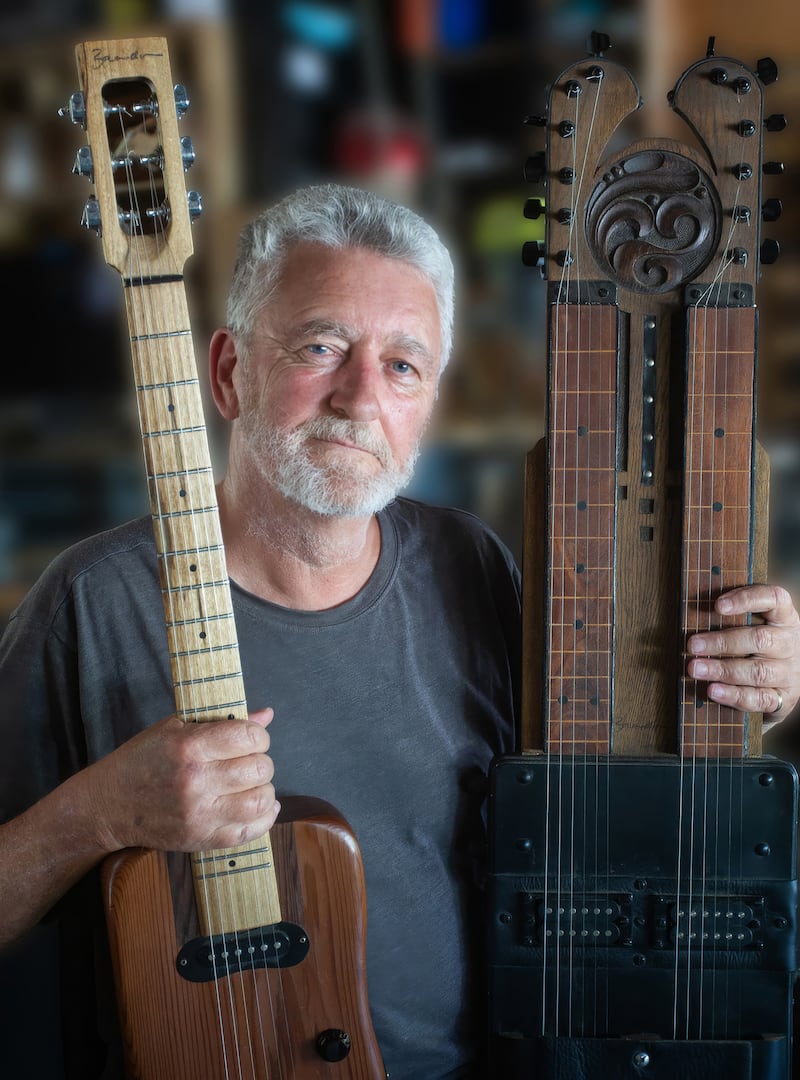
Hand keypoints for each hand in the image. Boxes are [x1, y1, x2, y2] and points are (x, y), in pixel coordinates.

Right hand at [85, 709, 279, 852]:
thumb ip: (222, 720)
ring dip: (264, 790)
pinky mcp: (201, 839)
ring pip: (260, 801)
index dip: (257, 735)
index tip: (250, 739)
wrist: (108, 805)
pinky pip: (249, 832)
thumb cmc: (143, 760)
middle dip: (260, 761)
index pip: (248, 736)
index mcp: (189, 747)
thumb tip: (266, 715)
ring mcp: (199, 814)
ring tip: (252, 785)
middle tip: (248, 762)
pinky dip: (263, 818)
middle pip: (258, 768)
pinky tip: (256, 806)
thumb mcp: (175, 728)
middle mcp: (196, 781)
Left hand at [686, 584, 799, 727]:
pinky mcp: (784, 697)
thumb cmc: (760, 645)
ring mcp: (789, 672)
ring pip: (758, 671)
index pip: (773, 599)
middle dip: (722, 642)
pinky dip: (734, 695)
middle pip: (759, 639)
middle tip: (692, 645)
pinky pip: (760, 698)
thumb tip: (695, 611)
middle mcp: (789, 643)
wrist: (788, 678)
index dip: (746, 599)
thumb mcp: (756, 624)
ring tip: (695, 668)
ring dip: (722, 670)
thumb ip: (734, 617)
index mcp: (784, 617)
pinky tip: (713, 690)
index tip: (718, 605)